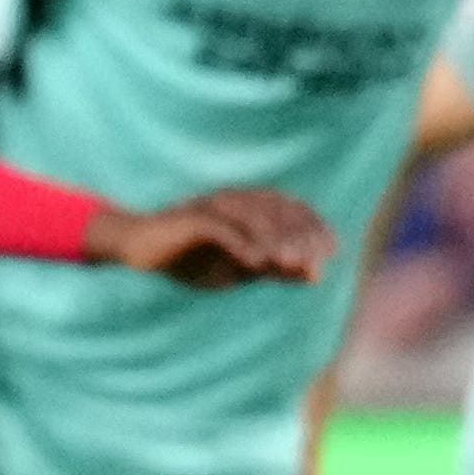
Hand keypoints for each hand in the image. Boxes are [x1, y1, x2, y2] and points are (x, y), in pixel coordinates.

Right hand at [88, 186, 334, 290]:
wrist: (141, 251)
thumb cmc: (193, 259)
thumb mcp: (240, 269)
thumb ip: (275, 269)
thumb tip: (315, 274)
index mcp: (250, 207)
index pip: (292, 209)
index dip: (314, 226)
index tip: (332, 249)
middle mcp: (235, 200)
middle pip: (277, 210)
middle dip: (299, 235)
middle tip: (313, 261)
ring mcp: (213, 207)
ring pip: (252, 217)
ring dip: (274, 239)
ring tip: (290, 263)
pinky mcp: (191, 219)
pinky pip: (221, 229)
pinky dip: (240, 244)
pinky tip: (255, 263)